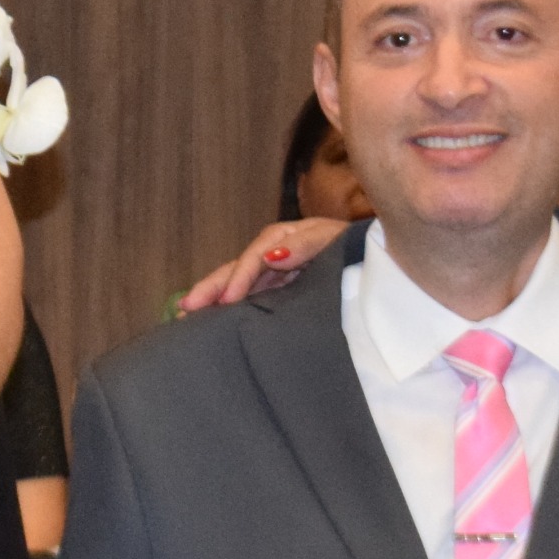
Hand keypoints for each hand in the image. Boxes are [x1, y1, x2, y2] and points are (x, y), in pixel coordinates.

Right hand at [179, 216, 349, 314]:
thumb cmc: (354, 248)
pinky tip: (214, 320)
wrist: (374, 262)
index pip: (254, 256)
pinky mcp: (277, 290)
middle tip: (185, 309)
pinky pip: (249, 298)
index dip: (239, 276)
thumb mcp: (332, 239)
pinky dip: (231, 308)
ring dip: (214, 300)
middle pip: (236, 269)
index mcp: (283, 238)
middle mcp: (271, 253)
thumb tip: (271, 256)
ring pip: (237, 285)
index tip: (228, 300)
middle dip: (210, 288)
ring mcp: (272, 273)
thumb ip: (304, 246)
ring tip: (186, 318)